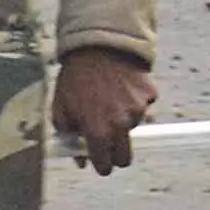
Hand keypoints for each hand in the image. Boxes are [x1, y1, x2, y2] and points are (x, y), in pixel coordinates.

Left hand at [50, 48, 156, 175]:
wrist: (96, 44)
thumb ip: (69, 137)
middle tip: (108, 141)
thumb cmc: (75, 77)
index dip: (101, 165)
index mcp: (98, 132)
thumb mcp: (61, 108)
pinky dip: (134, 101)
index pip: (105, 165)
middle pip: (125, 157)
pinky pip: (143, 106)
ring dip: (123, 121)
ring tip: (109, 99)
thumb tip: (80, 158)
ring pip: (133, 128)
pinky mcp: (149, 94)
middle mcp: (121, 125)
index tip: (100, 162)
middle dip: (116, 154)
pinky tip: (121, 87)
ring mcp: (138, 109)